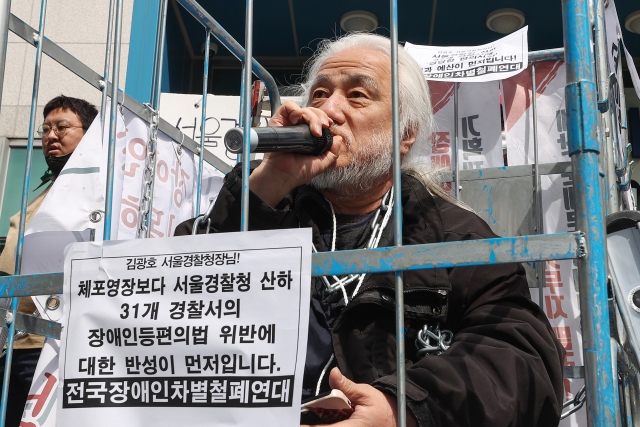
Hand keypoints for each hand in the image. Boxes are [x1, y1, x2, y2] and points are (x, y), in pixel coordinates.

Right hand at [249, 101, 338, 206]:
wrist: (281, 176)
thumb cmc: (297, 172)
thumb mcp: (321, 163)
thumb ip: (332, 153)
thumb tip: (339, 139)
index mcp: (308, 136)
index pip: (318, 120)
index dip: (325, 119)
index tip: (330, 124)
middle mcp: (298, 128)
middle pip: (313, 112)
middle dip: (321, 117)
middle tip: (324, 127)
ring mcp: (289, 123)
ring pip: (303, 109)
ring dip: (312, 116)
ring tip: (314, 130)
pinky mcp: (278, 120)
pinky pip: (288, 106)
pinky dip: (296, 110)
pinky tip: (298, 121)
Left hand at [301, 368, 416, 426]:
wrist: (399, 417)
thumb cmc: (383, 407)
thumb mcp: (365, 394)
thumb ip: (346, 386)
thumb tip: (333, 373)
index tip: (292, 420)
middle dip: (310, 426)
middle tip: (291, 418)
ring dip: (317, 425)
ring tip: (299, 418)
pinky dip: (324, 424)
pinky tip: (315, 420)